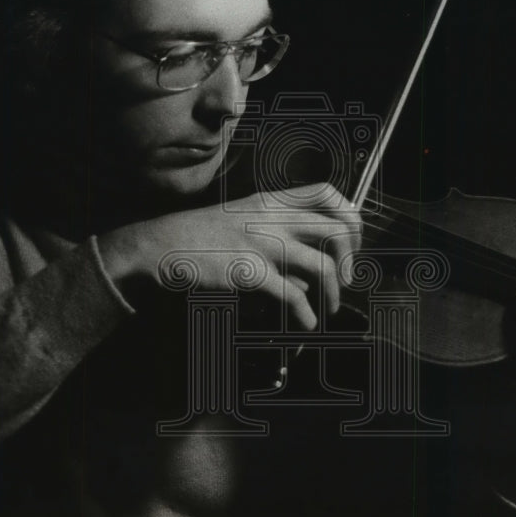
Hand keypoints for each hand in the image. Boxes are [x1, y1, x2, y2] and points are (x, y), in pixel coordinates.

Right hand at [97, 184, 361, 329]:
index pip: (328, 194)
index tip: (350, 239)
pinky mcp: (251, 272)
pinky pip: (294, 296)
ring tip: (330, 305)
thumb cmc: (204, 236)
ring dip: (334, 291)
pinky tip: (307, 323)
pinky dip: (307, 314)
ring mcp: (263, 245)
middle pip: (336, 230)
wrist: (165, 243)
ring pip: (322, 266)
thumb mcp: (245, 223)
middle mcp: (273, 218)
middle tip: (345, 277)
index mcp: (272, 200)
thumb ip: (279, 240)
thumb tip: (307, 279)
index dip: (349, 215)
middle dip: (350, 258)